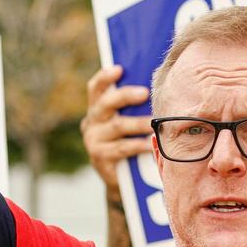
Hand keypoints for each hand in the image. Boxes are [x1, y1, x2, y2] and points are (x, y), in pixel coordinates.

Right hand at [80, 66, 152, 196]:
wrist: (122, 178)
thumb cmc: (130, 140)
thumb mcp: (126, 120)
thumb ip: (133, 106)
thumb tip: (155, 84)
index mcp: (97, 109)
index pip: (96, 88)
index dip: (105, 77)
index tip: (119, 69)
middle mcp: (91, 122)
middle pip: (106, 104)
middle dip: (125, 96)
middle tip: (144, 92)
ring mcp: (93, 141)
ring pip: (117, 126)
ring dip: (138, 123)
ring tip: (154, 121)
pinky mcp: (99, 158)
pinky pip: (121, 148)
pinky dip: (138, 144)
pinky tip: (151, 143)